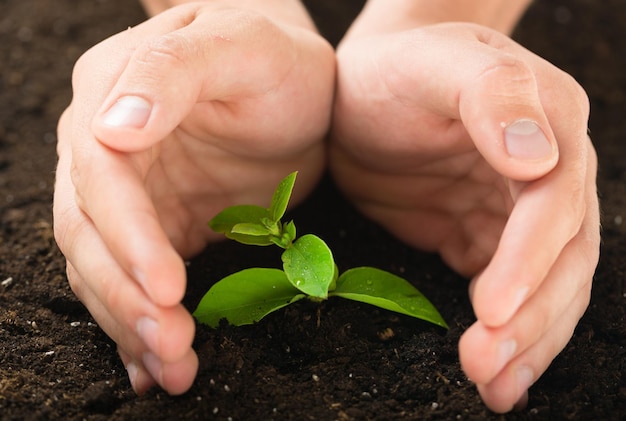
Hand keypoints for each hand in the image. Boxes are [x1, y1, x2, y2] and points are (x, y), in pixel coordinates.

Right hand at [53, 2, 333, 394]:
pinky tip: (152, 364)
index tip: (166, 286)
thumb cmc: (274, 56)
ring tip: (172, 371)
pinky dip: (140, 322)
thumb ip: (171, 73)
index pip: (101, 178)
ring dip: (132, 324)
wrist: (298, 83)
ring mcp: (131, 194)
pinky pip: (135, 279)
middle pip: (92, 235)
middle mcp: (105, 150)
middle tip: (173, 349)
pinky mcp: (161, 226)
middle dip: (128, 297)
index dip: (128, 237)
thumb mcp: (238, 45)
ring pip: (105, 268)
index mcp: (111, 95)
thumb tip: (109, 129)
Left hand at [330, 23, 598, 411]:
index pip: (555, 206)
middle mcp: (546, 176)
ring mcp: (513, 214)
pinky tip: (496, 373)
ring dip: (525, 344)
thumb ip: (493, 96)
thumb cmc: (403, 64)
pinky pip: (506, 295)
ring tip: (495, 389)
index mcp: (550, 125)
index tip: (491, 307)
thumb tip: (540, 157)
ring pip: (543, 291)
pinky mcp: (478, 238)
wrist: (369, 83)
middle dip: (529, 319)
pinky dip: (506, 336)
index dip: (529, 261)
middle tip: (486, 368)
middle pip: (561, 262)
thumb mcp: (440, 62)